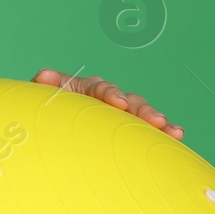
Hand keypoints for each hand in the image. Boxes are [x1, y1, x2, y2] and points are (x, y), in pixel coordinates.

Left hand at [31, 68, 183, 138]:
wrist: (43, 134)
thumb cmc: (41, 116)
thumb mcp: (38, 102)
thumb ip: (43, 89)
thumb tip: (45, 76)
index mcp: (83, 89)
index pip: (98, 88)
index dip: (109, 94)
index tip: (118, 104)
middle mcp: (105, 100)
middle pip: (128, 101)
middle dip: (142, 110)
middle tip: (156, 121)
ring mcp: (118, 117)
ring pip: (141, 116)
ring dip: (158, 122)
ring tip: (173, 131)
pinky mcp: (125, 132)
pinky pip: (145, 132)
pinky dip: (161, 134)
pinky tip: (176, 137)